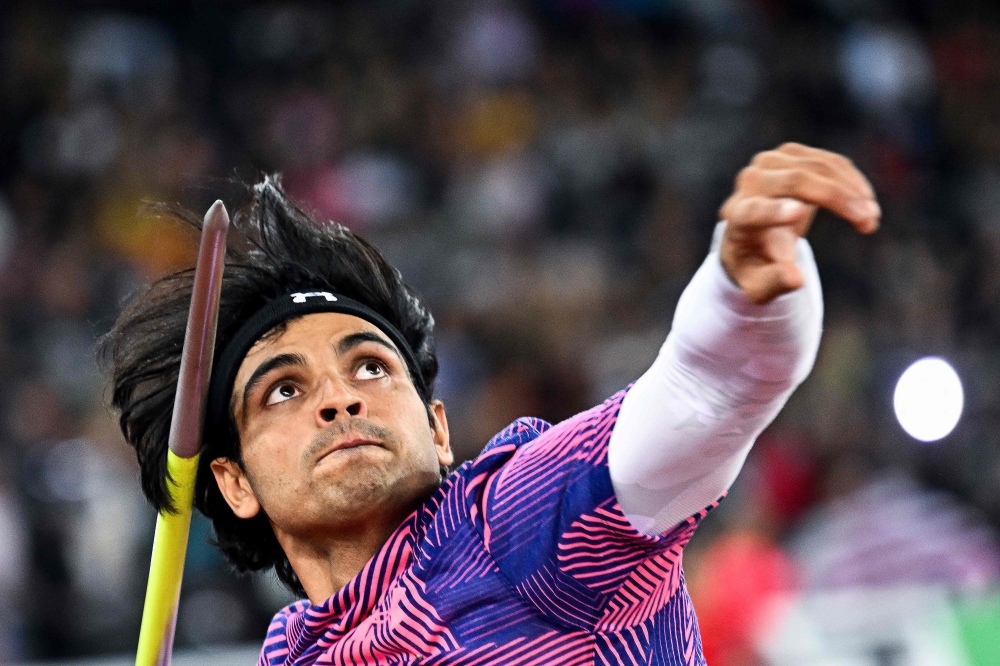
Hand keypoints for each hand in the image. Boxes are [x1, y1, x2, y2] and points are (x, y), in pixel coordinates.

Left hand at [719, 142, 879, 303]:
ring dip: (851, 190)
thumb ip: (775, 282)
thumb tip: (796, 279)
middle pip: (794, 181)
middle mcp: (749, 183)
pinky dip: (852, 181)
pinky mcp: (792, 154)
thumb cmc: (758, 263)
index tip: (797, 213)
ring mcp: (770, 163)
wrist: (754, 233)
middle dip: (835, 198)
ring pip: (818, 167)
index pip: (751, 211)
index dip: (772, 211)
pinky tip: (866, 202)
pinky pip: (829, 162)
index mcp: (736, 217)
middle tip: (868, 222)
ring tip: (871, 219)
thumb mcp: (761, 284)